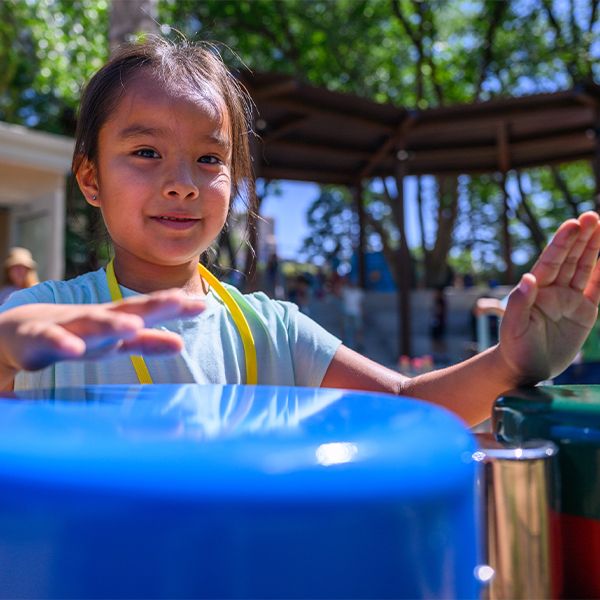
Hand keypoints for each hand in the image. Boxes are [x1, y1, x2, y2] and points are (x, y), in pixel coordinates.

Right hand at [0, 290, 204, 376]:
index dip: (174, 308)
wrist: (19, 331)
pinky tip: (74, 350)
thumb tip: (181, 343)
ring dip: (112, 324)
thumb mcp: (114, 343)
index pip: (150, 312)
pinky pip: (52, 341)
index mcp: (116, 322)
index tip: (202, 303)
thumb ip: (146, 343)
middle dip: (155, 305)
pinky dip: (62, 343)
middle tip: (180, 300)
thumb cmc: (76, 335)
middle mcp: (97, 320)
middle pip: (128, 310)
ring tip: (133, 326)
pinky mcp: (39, 339)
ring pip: (92, 323)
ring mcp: (69, 327)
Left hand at [499, 211, 599, 383]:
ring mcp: (569, 301)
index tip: (572, 224)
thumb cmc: (514, 348)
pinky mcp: (584, 314)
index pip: (551, 261)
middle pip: (569, 259)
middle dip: (580, 238)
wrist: (525, 370)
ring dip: (592, 249)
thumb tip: (527, 277)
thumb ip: (520, 303)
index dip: (562, 243)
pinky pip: (596, 290)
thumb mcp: (514, 327)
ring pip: (583, 269)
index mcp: (536, 290)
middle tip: (591, 216)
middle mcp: (553, 290)